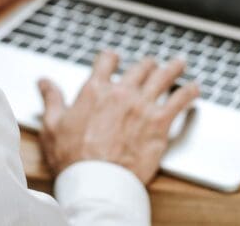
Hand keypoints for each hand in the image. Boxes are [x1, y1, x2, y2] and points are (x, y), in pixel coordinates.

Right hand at [37, 51, 200, 184]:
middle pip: (140, 67)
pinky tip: (195, 88)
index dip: (111, 57)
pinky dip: (189, 92)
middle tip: (152, 64)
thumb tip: (44, 82)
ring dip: (173, 68)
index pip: (107, 61)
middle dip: (146, 64)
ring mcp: (142, 106)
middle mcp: (121, 93)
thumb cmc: (73, 158)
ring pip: (163, 77)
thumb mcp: (53, 125)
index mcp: (95, 90)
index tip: (114, 58)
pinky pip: (179, 100)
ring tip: (180, 63)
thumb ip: (52, 99)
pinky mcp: (159, 123)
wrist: (96, 182)